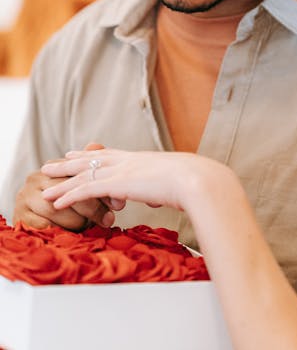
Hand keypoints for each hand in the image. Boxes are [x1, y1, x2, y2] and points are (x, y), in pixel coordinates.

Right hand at [13, 144, 118, 229]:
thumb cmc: (68, 205)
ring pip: (56, 209)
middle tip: (110, 220)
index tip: (120, 203)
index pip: (77, 173)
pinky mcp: (21, 216)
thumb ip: (95, 175)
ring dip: (77, 220)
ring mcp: (26, 197)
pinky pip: (44, 224)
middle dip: (92, 206)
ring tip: (92, 227)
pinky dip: (62, 230)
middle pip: (68, 190)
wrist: (38, 221)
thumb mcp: (83, 186)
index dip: (100, 188)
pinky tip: (74, 234)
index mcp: (52, 167)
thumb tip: (104, 163)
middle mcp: (36, 179)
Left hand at [41, 148, 221, 213]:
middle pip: (92, 158)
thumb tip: (166, 197)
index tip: (77, 152)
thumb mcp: (175, 183)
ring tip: (45, 180)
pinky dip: (68, 195)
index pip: (110, 154)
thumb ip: (164, 188)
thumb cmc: (193, 183)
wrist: (196, 180)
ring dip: (62, 178)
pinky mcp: (118, 183)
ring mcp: (122, 170)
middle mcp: (129, 160)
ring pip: (84, 172)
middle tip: (53, 162)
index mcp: (141, 159)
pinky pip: (86, 189)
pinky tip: (56, 200)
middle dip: (71, 161)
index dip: (92, 154)